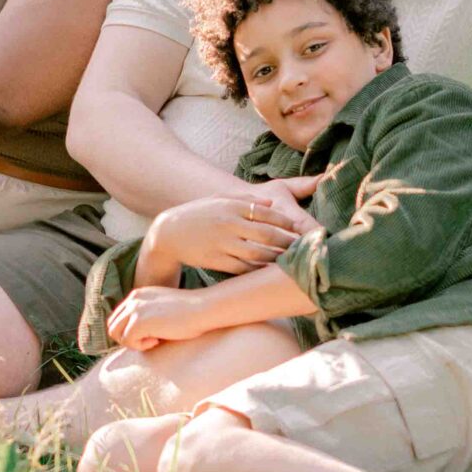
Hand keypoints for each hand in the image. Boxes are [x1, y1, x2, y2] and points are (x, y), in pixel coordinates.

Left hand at [106, 286, 214, 352]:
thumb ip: (147, 316)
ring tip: (154, 340)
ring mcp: (135, 310)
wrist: (203, 308)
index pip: (118, 318)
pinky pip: (128, 342)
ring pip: (116, 335)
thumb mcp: (163, 309)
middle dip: (128, 339)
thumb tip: (136, 336)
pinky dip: (142, 346)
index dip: (130, 331)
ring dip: (133, 342)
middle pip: (112, 326)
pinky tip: (158, 340)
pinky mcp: (138, 322)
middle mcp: (133, 299)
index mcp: (138, 295)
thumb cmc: (191, 313)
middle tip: (151, 340)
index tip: (150, 335)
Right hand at [147, 176, 324, 275]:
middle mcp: (227, 224)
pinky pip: (243, 268)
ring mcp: (222, 244)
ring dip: (276, 258)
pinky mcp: (217, 261)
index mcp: (230, 206)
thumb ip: (244, 198)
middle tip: (302, 247)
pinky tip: (270, 272)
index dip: (284, 220)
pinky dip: (259, 271)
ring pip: (257, 253)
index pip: (264, 212)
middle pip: (265, 234)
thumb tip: (270, 202)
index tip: (297, 227)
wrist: (168, 233)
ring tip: (290, 261)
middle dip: (286, 241)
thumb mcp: (218, 200)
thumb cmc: (198, 214)